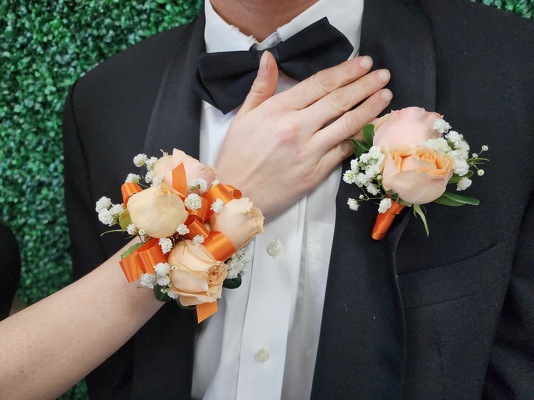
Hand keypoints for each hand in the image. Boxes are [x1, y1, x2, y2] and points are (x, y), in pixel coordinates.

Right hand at [216, 51, 391, 217]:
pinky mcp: (316, 173)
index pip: (320, 84)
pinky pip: (343, 151)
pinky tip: (369, 127)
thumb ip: (261, 86)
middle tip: (383, 74)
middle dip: (365, 85)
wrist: (236, 195)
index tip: (364, 62)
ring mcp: (309, 152)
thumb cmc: (237, 155)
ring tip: (386, 95)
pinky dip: (358, 138)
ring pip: (347, 125)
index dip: (346, 71)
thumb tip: (269, 58)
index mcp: (278, 110)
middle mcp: (297, 128)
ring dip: (370, 108)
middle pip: (339, 101)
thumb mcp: (243, 116)